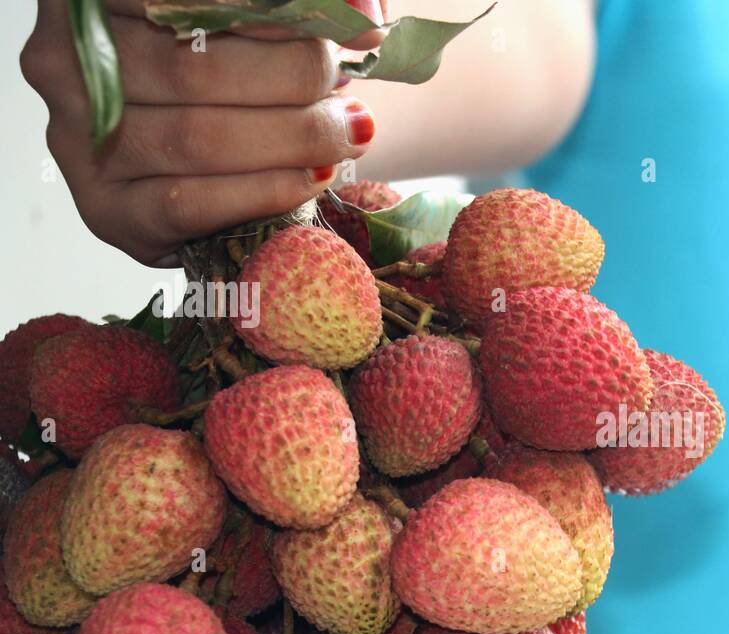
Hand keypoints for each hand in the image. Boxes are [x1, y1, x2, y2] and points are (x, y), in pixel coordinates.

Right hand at [20, 0, 386, 265]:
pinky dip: (267, 190)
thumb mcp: (254, 19)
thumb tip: (362, 14)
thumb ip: (298, 4)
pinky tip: (313, 176)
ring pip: (198, 138)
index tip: (357, 19)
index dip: (273, 10)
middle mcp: (60, 57)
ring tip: (345, 131)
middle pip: (193, 66)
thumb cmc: (237, 62)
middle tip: (344, 87)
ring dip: (292, 138)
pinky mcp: (107, 210)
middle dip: (293, 77)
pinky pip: (191, 203)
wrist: (222, 154)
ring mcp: (74, 137)